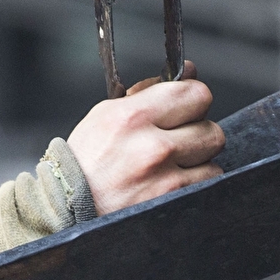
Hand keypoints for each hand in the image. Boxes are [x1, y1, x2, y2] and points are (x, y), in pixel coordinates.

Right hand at [66, 61, 224, 215]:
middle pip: (211, 127)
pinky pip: (208, 181)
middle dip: (198, 131)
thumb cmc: (87, 161)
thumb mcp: (107, 114)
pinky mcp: (172, 201)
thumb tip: (189, 71)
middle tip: (178, 138)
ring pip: (212, 156)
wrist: (67, 207)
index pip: (195, 94)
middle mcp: (152, 147)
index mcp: (133, 117)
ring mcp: (165, 178)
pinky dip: (196, 180)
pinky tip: (173, 180)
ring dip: (199, 157)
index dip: (193, 100)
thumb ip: (150, 92)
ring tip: (172, 162)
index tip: (185, 108)